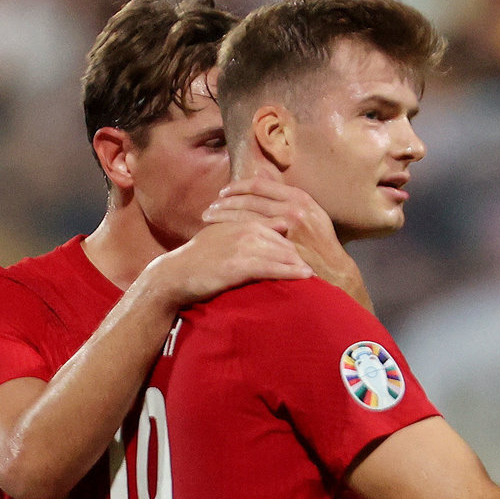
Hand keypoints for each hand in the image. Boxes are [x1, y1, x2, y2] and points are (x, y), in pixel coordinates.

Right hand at [142, 197, 313, 309]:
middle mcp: (245, 229)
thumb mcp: (226, 235)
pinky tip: (304, 277)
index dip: (296, 241)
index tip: (314, 250)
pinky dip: (290, 271)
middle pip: (283, 240)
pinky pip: (271, 267)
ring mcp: (242, 246)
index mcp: (243, 221)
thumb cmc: (200, 258)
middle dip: (302, 252)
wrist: (177, 273)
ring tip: (319, 273)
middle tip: (322, 265)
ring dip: (300, 263)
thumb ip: (252, 227)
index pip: (278, 228)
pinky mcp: (239, 264)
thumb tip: (280, 224)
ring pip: (280, 253)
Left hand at [201, 178, 368, 307]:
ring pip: (245, 215)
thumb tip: (261, 176)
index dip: (238, 187)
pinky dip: (232, 233)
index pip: (260, 186)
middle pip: (249, 199)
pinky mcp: (281, 246)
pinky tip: (220, 235)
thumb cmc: (320, 244)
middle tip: (208, 207)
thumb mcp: (310, 214)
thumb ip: (286, 198)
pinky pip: (249, 236)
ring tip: (207, 219)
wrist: (335, 270)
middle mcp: (293, 208)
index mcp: (298, 197)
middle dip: (225, 202)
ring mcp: (287, 227)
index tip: (223, 192)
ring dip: (223, 216)